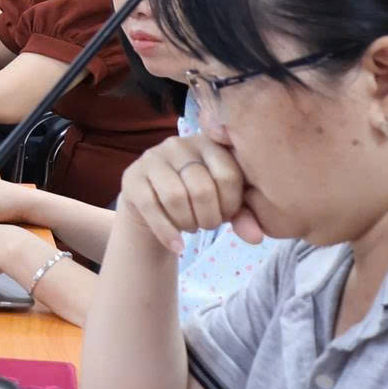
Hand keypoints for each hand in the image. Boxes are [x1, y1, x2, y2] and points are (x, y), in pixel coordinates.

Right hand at [117, 128, 258, 253]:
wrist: (154, 204)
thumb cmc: (198, 199)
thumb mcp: (225, 204)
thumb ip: (244, 217)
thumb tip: (256, 237)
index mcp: (208, 142)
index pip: (228, 175)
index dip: (231, 205)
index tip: (227, 215)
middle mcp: (179, 144)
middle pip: (201, 188)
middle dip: (209, 218)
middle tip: (207, 225)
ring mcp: (152, 157)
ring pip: (175, 197)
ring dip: (188, 223)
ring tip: (191, 227)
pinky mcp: (131, 176)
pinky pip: (150, 207)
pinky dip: (167, 233)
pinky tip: (177, 246)